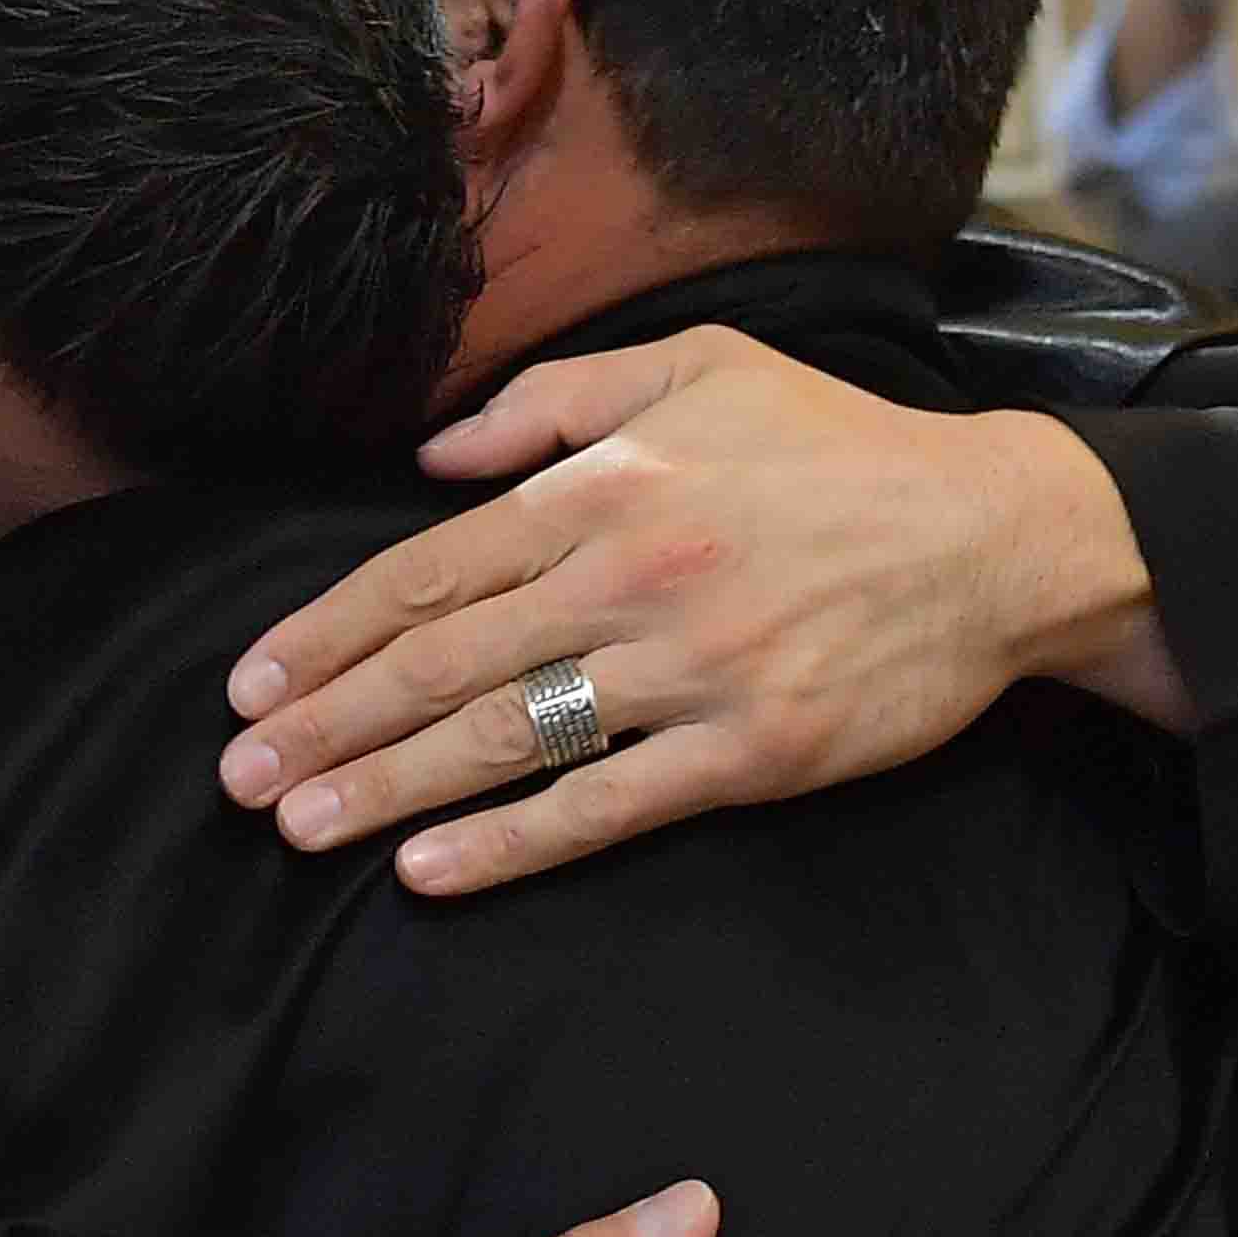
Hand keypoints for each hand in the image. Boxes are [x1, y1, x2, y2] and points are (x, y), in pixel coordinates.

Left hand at [217, 326, 1179, 897]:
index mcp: (605, 486)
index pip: (429, 571)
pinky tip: (429, 871)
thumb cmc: (840, 448)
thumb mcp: (700, 365)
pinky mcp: (749, 751)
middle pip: (442, 665)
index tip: (250, 682)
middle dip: (327, 724)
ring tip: (300, 827)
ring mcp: (689, 671)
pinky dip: (508, 842)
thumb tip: (433, 455)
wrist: (998, 534)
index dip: (327, 632)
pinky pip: (603, 806)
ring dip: (387, 788)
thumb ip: (555, 403)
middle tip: (239, 776)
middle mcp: (630, 577)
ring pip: (504, 740)